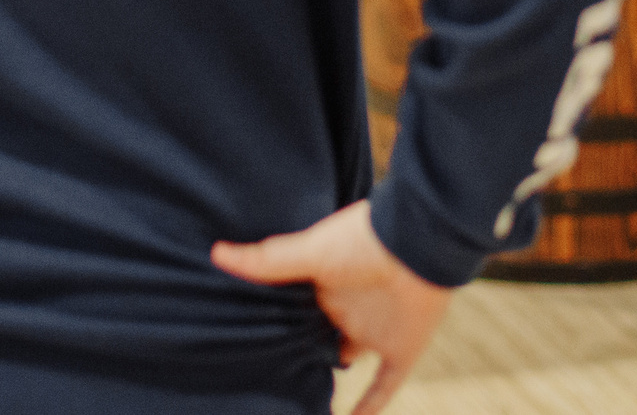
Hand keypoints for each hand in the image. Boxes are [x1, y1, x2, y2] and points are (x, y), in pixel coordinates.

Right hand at [213, 199, 449, 414]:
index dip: (276, 326)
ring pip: (346, 361)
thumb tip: (217, 253)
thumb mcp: (310, 252)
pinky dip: (369, 407)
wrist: (419, 242)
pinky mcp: (401, 351)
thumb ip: (268, 261)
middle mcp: (347, 312)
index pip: (294, 313)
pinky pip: (383, 388)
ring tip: (295, 398)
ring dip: (329, 376)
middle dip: (299, 352)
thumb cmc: (363, 239)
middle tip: (266, 374)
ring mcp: (373, 332)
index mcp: (325, 288)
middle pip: (317, 339)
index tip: (246, 341)